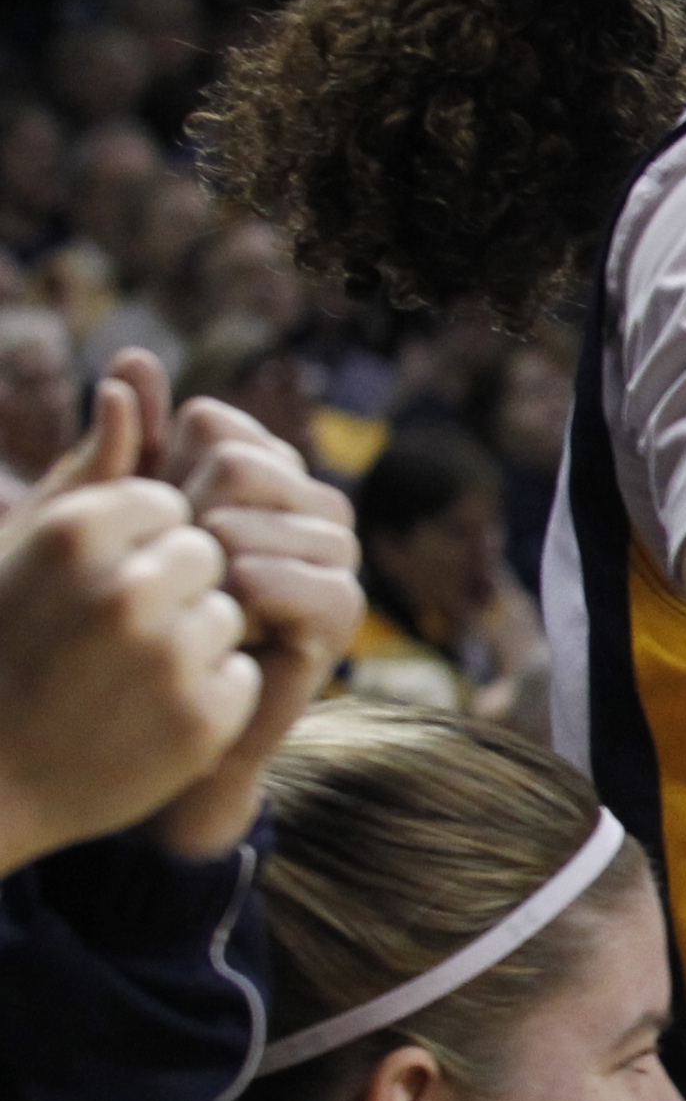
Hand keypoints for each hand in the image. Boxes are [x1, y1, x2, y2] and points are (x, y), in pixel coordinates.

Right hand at [0, 371, 256, 873]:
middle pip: (209, 559)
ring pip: (232, 618)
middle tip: (112, 637)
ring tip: (122, 679)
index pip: (170, 506)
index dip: (140, 547)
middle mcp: (127, 589)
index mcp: (78, 532)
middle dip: (175, 591)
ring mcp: (169, 657)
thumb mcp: (26, 550)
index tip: (94, 587)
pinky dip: (210, 699)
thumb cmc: (1, 647)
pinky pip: (245, 680)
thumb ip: (92, 466)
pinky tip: (146, 718)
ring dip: (194, 645)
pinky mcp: (204, 720)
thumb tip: (134, 381)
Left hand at [142, 395, 361, 859]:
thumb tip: (131, 360)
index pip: (215, 423)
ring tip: (199, 602)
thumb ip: (126, 445)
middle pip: (240, 464)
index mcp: (264, 469)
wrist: (159, 712)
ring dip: (207, 565)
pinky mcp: (343, 610)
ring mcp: (334, 554)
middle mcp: (310, 502)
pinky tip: (225, 620)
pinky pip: (285, 577)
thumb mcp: (117, 520)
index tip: (153, 525)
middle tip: (176, 574)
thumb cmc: (130, 612)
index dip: (166, 470)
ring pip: (256, 519)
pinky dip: (242, 598)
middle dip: (187, 517)